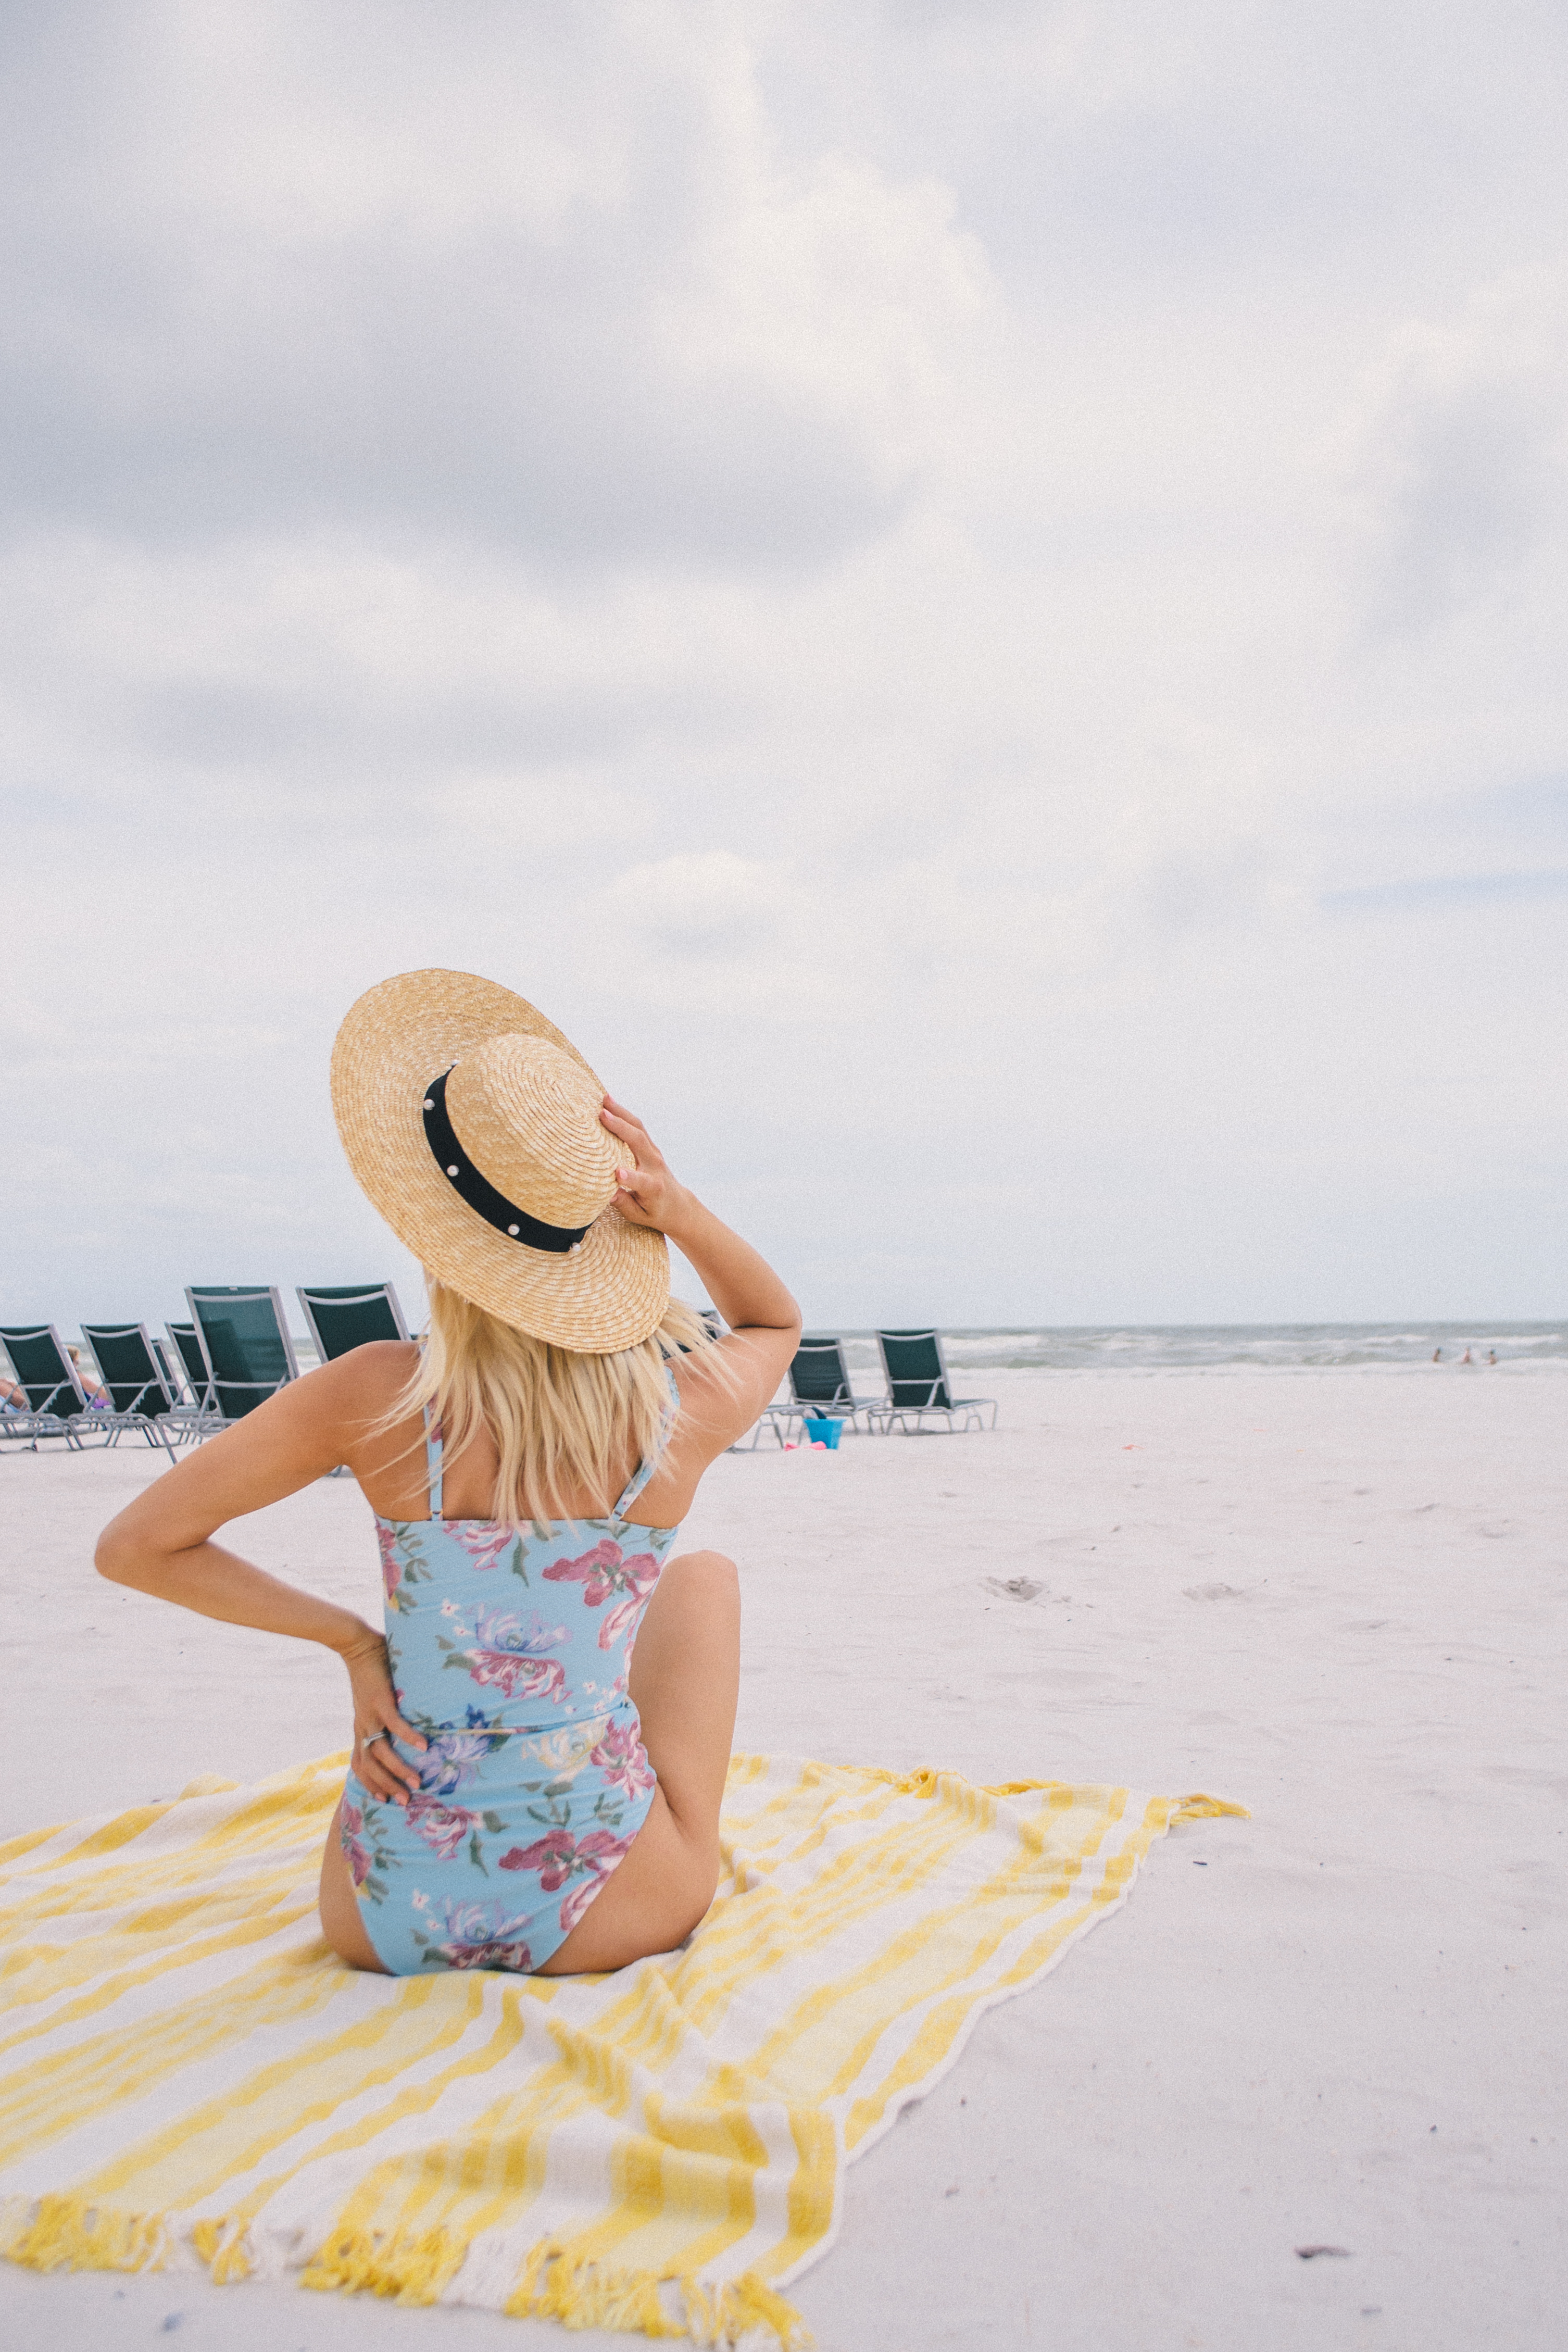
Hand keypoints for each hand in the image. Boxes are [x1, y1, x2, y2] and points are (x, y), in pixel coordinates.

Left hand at [340, 1630, 426, 1805]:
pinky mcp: (381, 1701)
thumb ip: (383, 1714)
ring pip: (381, 1752)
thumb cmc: (369, 1671)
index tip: (384, 1799)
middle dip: (387, 1785)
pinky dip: (408, 1737)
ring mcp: (371, 1715)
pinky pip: (395, 1725)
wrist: (356, 1646)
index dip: (370, 1783)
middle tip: (405, 1801)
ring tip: (416, 1781)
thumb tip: (400, 1723)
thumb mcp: (372, 1700)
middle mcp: (363, 1727)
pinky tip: (423, 1746)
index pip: (360, 1764)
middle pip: (370, 1766)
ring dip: (398, 1769)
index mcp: (361, 1728)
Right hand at [600, 1095, 690, 1233]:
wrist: (677, 1203)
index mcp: (653, 1187)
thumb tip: (608, 1194)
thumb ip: (624, 1204)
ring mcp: (653, 1153)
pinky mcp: (650, 1146)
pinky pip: (637, 1127)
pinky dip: (624, 1114)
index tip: (617, 1174)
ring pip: (638, 1129)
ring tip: (605, 1099)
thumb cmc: (654, 1212)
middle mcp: (655, 1166)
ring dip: (622, 1113)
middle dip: (621, 1127)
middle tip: (602, 1114)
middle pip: (639, 1142)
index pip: (641, 1181)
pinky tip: (611, 1103)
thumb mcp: (639, 1216)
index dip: (630, 1178)